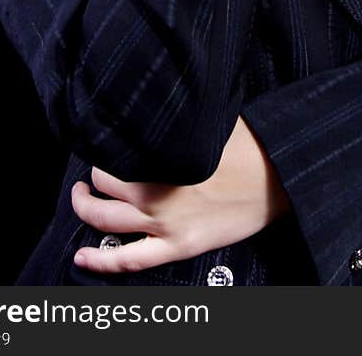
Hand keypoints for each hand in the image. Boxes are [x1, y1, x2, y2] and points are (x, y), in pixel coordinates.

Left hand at [70, 116, 290, 274]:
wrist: (279, 177)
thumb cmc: (249, 144)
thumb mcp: (208, 119)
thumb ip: (176, 119)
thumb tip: (157, 102)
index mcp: (163, 155)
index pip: (114, 152)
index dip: (105, 147)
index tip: (106, 143)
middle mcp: (157, 190)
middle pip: (104, 184)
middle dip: (91, 179)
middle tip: (90, 174)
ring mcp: (165, 223)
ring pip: (105, 220)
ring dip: (85, 209)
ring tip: (82, 200)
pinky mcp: (178, 246)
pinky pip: (127, 260)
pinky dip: (99, 260)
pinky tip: (82, 257)